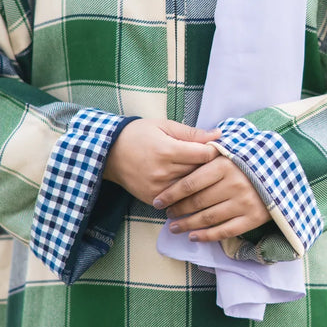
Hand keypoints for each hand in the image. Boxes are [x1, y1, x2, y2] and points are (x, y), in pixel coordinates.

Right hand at [104, 118, 220, 205]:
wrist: (109, 153)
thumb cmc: (138, 134)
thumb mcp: (164, 126)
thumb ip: (192, 132)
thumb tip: (218, 134)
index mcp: (168, 150)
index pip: (205, 155)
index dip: (214, 151)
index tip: (215, 148)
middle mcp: (164, 172)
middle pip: (200, 173)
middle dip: (209, 167)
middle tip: (214, 161)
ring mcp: (158, 188)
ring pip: (192, 189)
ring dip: (199, 182)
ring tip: (202, 174)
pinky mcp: (153, 199)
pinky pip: (178, 200)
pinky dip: (185, 194)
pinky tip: (187, 185)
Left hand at [154, 154, 270, 242]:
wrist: (283, 174)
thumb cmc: (249, 160)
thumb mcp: (230, 150)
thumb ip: (208, 151)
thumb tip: (182, 149)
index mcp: (224, 165)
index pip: (190, 183)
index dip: (171, 194)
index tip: (158, 201)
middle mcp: (234, 184)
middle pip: (196, 202)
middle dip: (177, 210)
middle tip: (166, 213)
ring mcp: (244, 203)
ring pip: (207, 218)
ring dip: (187, 225)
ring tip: (174, 227)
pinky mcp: (252, 218)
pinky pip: (224, 231)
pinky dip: (207, 236)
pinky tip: (194, 237)